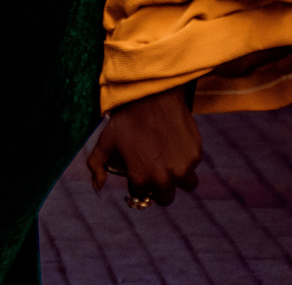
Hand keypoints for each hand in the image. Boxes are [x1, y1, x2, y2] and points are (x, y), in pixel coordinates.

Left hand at [87, 85, 202, 206]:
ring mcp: (182, 168)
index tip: (138, 172)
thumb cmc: (127, 118)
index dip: (138, 183)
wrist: (152, 94)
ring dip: (179, 178)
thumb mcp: (106, 140)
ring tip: (170, 161)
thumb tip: (98, 187)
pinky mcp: (195, 155)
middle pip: (165, 197)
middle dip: (160, 188)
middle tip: (156, 170)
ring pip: (186, 184)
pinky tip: (176, 143)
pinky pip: (193, 164)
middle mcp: (163, 178)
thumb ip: (97, 165)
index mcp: (140, 178)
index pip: (141, 195)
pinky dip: (186, 158)